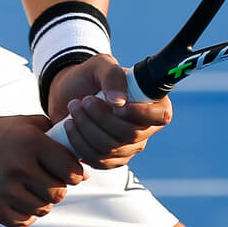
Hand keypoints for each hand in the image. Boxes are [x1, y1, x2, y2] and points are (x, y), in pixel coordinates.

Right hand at [0, 109, 85, 226]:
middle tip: (49, 182)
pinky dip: (27, 215)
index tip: (69, 174)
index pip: (71, 171)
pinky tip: (22, 202)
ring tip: (34, 192)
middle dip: (58, 189)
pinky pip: (22, 222)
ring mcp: (4, 189)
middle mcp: (19, 168)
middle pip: (59, 193)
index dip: (75, 175)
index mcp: (33, 144)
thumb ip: (58, 136)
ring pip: (42, 209)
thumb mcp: (29, 124)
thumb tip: (86, 164)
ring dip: (43, 203)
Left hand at [47, 56, 173, 171]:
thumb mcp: (99, 66)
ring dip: (86, 128)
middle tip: (83, 101)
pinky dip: (80, 143)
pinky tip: (70, 126)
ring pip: (111, 148)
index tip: (117, 106)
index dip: (142, 114)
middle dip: (102, 118)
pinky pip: (98, 160)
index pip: (161, 116)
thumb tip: (119, 101)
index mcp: (152, 103)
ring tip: (73, 108)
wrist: (66, 94)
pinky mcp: (110, 160)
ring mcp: (128, 148)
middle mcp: (145, 129)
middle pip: (131, 135)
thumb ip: (112, 76)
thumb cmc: (88, 77)